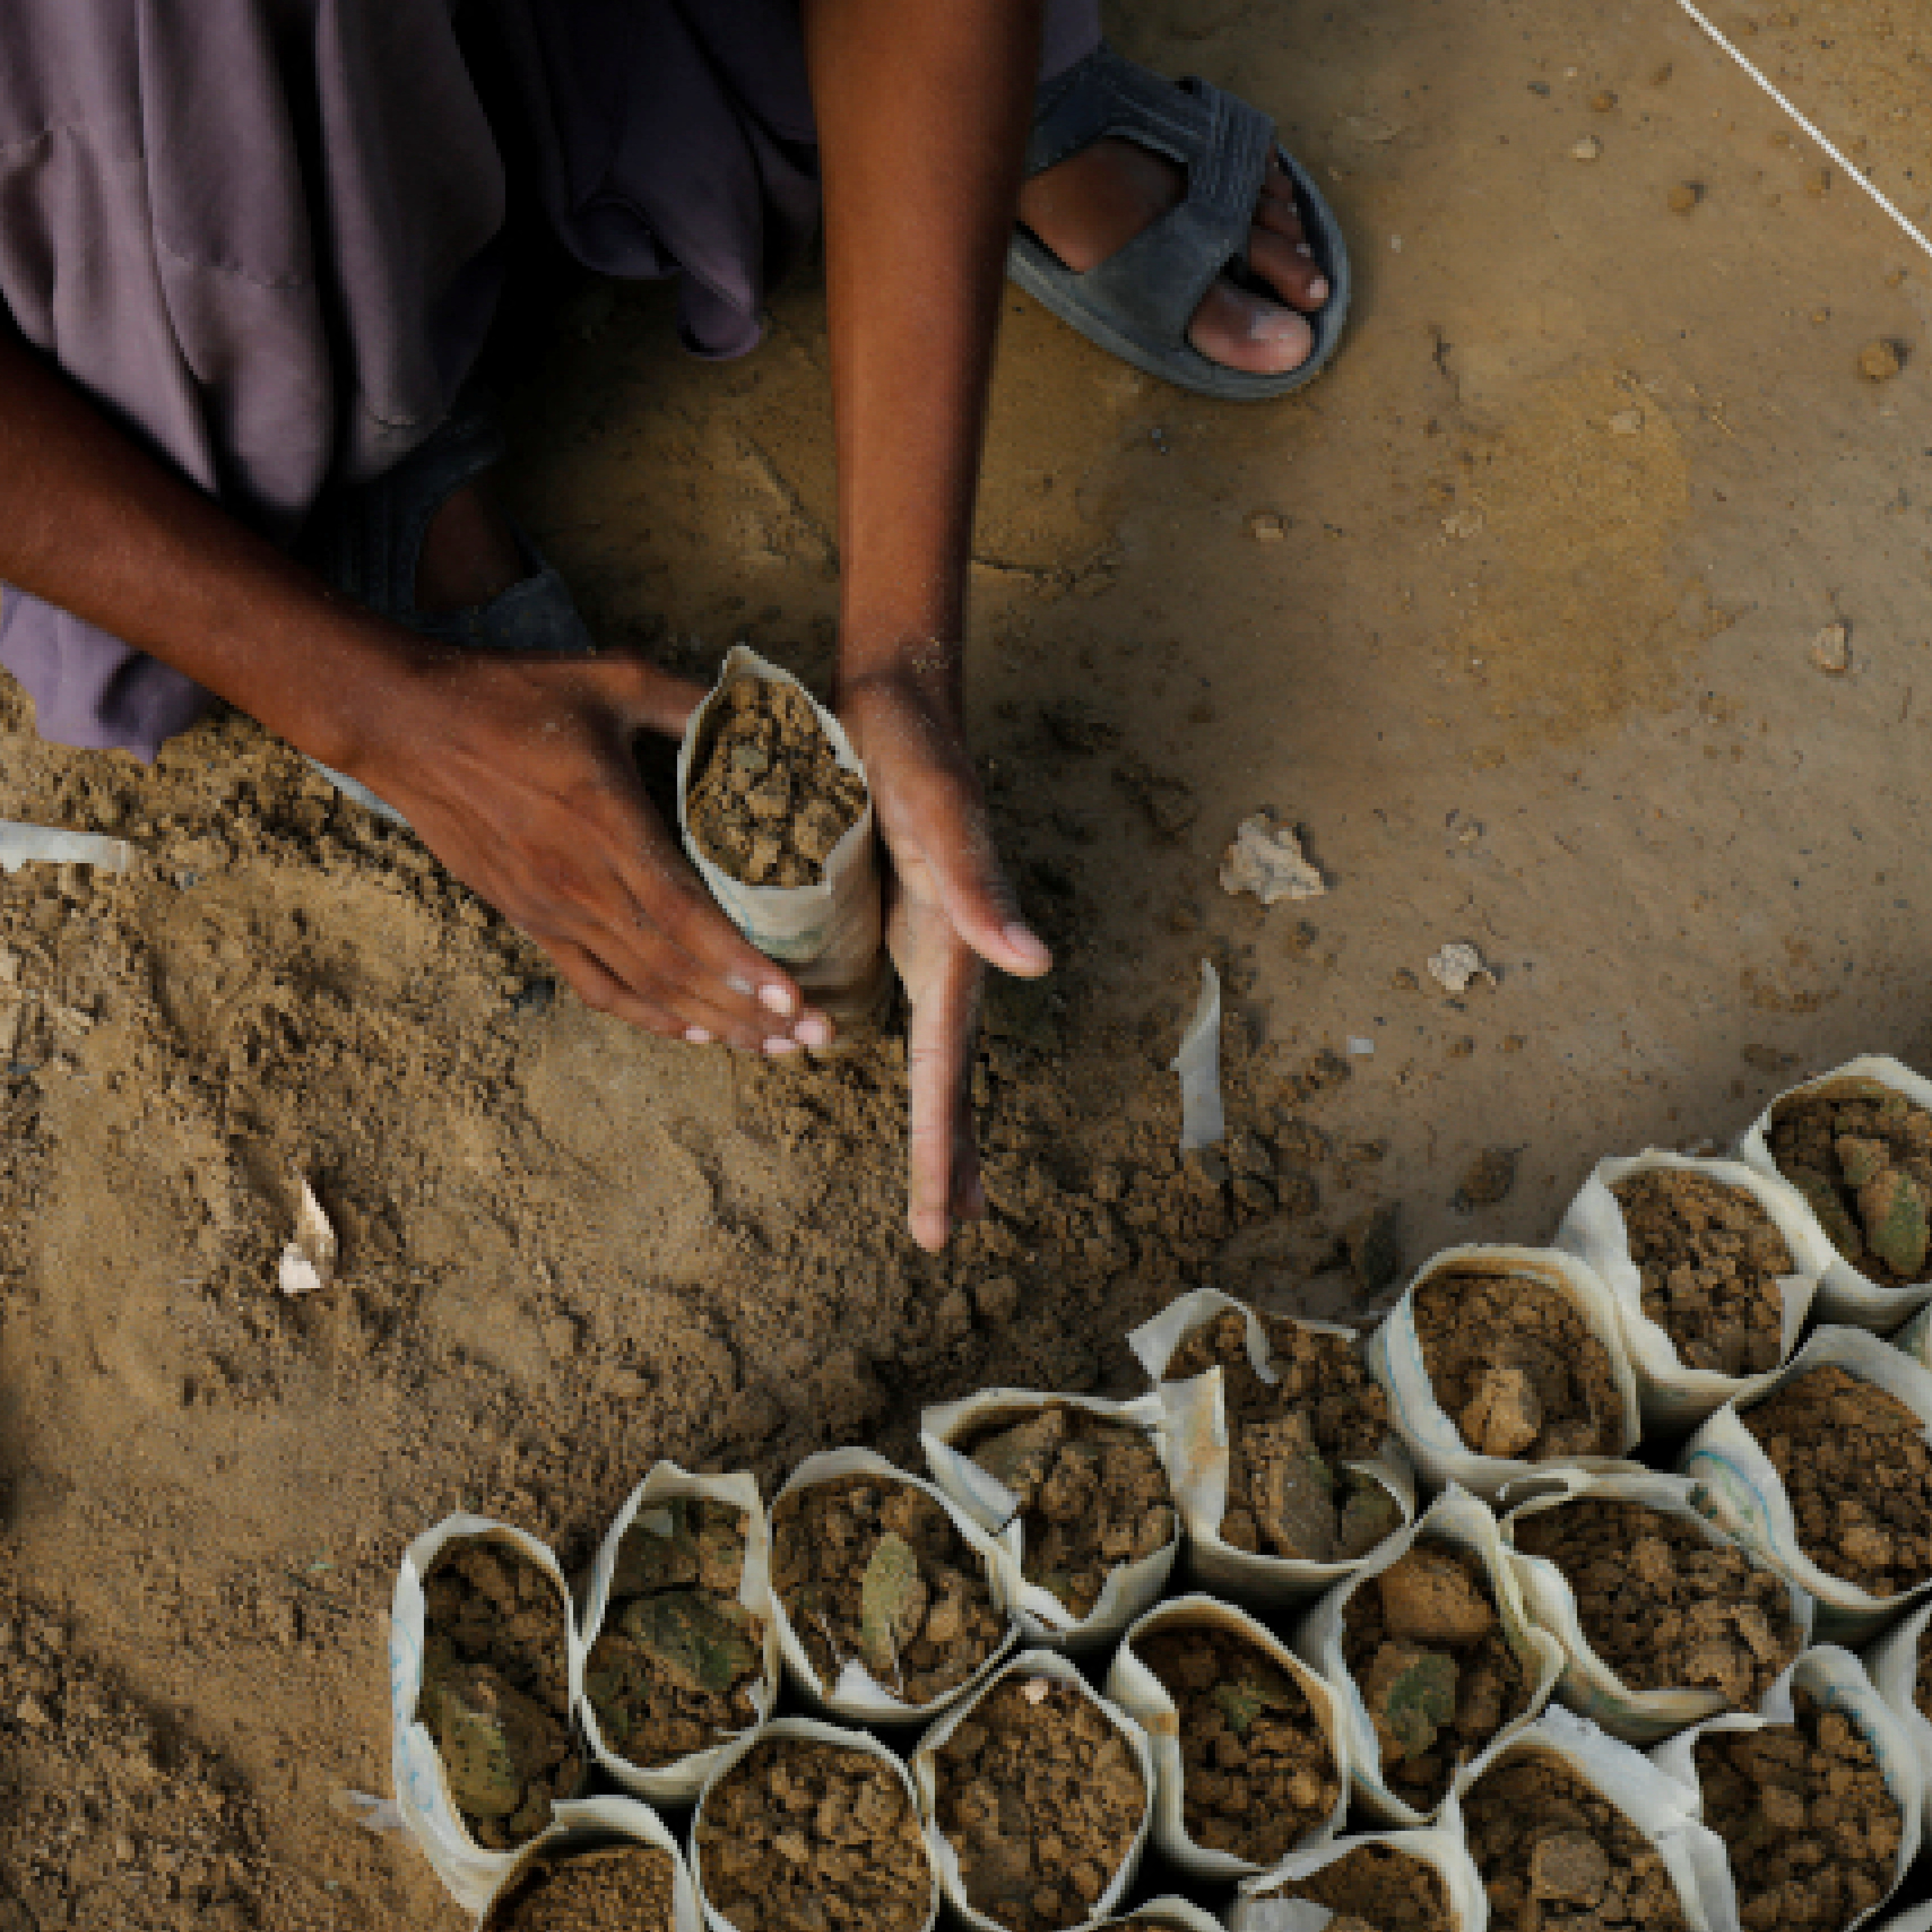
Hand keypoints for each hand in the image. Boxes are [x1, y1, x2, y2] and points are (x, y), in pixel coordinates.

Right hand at [349, 649, 829, 1052]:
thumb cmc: (508, 696)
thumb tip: (758, 705)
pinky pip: (594, 984)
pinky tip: (691, 1030)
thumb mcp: (607, 677)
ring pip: (641, 988)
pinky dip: (646, 1014)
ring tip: (770, 1048)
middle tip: (813, 1040)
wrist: (406, 726)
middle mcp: (579, 884)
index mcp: (605, 826)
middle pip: (674, 970)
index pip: (682, 915)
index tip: (793, 999)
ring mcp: (550, 911)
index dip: (739, 964)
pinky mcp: (527, 920)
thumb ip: (684, 696)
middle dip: (749, 1013)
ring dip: (710, 1024)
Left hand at [840, 670, 1051, 1249]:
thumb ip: (982, 885)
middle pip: (954, 1081)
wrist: (898, 695)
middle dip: (950, 1161)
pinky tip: (918, 1094)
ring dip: (946, 1129)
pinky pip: (916, 1019)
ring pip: (942, 1060)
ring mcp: (928, 947)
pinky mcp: (903, 929)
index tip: (938, 1220)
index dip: (941, 1148)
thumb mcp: (938, 809)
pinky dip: (924, 1073)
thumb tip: (1033, 965)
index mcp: (952, 949)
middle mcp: (948, 958)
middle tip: (940, 1236)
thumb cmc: (913, 747)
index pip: (947, 1070)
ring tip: (945, 1197)